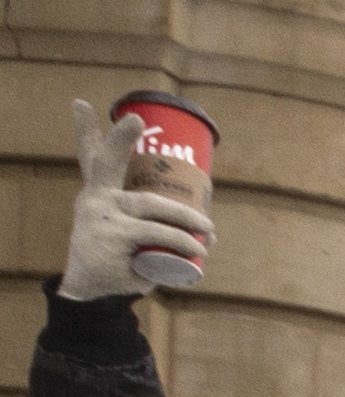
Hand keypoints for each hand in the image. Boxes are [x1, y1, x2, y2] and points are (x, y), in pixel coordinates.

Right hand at [60, 102, 209, 301]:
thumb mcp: (131, 236)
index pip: (91, 158)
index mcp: (98, 193)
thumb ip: (155, 226)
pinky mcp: (112, 236)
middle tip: (135, 119)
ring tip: (210, 232)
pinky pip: (157, 235)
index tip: (81, 104)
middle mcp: (95, 198)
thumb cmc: (120, 259)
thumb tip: (208, 229)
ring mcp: (101, 216)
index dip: (86, 131)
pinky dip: (182, 241)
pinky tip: (198, 249)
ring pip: (152, 208)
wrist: (97, 292)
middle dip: (119, 137)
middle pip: (108, 162)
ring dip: (188, 219)